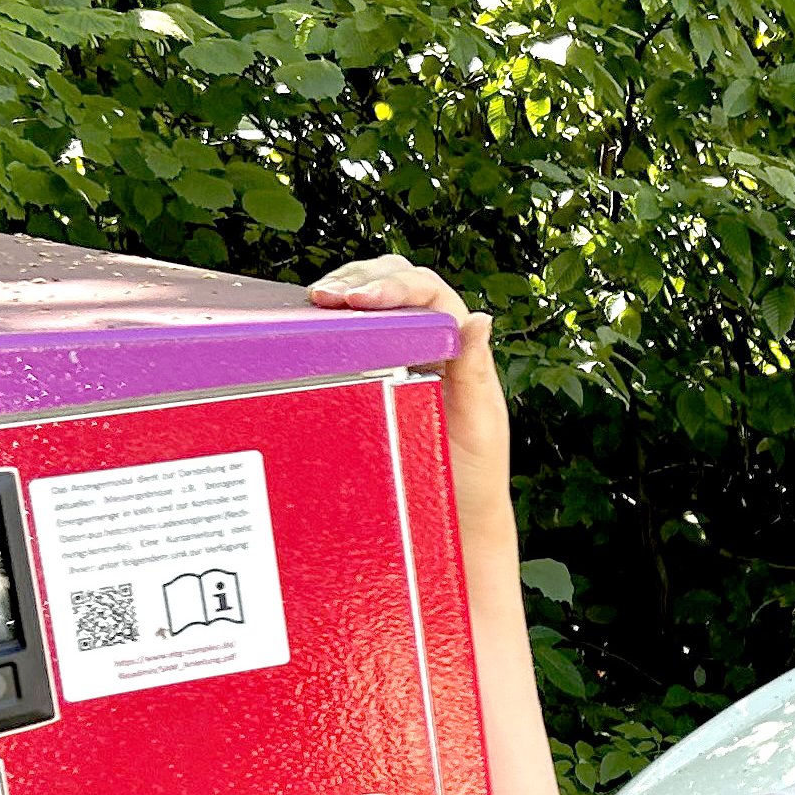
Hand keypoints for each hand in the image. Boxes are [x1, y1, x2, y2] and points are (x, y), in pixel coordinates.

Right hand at [310, 255, 507, 521]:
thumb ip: (476, 371)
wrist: (456, 514)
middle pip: (397, 282)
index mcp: (459, 346)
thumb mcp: (479, 422)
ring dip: (345, 290)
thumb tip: (480, 319)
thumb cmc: (474, 472)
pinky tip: (315, 322)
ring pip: (374, 303)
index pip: (427, 293)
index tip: (362, 300)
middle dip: (360, 279)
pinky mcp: (377, 374)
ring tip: (316, 302)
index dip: (394, 286)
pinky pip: (356, 335)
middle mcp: (432, 343)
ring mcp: (404, 356)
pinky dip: (335, 322)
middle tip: (326, 296)